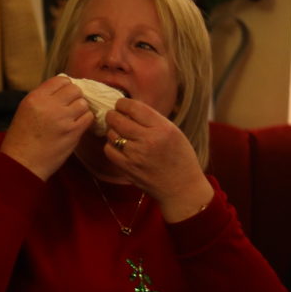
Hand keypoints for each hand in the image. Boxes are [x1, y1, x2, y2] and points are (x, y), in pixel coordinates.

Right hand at [0, 76, 92, 180]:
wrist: (22, 163)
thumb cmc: (20, 139)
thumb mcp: (25, 110)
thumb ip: (43, 99)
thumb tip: (63, 90)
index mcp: (35, 97)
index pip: (60, 80)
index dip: (65, 87)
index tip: (64, 96)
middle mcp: (49, 104)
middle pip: (75, 89)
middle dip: (74, 97)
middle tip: (69, 108)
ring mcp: (63, 118)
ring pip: (83, 103)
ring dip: (80, 110)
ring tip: (71, 119)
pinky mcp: (73, 132)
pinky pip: (88, 118)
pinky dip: (84, 121)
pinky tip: (76, 127)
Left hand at [104, 98, 212, 221]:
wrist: (182, 188)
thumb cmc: (180, 158)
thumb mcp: (173, 132)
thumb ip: (152, 120)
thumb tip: (128, 108)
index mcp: (162, 128)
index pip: (134, 107)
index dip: (122, 103)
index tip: (120, 104)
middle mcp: (148, 140)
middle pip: (117, 119)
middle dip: (112, 115)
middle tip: (113, 116)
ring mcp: (136, 155)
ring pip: (111, 134)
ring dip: (112, 131)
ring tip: (119, 132)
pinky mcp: (128, 168)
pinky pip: (109, 150)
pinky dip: (110, 145)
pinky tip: (118, 146)